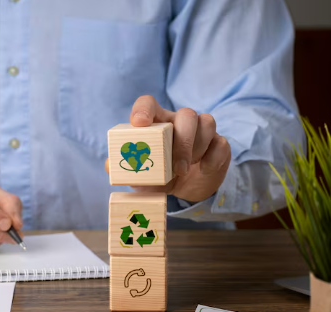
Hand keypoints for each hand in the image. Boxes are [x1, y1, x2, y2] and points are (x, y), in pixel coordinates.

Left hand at [106, 95, 230, 201]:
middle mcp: (179, 121)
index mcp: (156, 123)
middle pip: (186, 114)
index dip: (144, 110)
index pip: (148, 103)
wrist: (185, 189)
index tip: (139, 124)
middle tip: (177, 168)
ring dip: (197, 149)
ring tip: (185, 170)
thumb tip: (109, 166)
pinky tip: (203, 169)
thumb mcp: (141, 176)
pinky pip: (221, 143)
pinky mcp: (218, 144)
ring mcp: (202, 131)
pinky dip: (212, 158)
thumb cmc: (159, 176)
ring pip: (207, 123)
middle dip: (183, 141)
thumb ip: (126, 170)